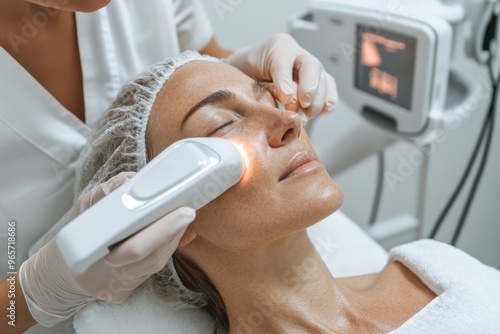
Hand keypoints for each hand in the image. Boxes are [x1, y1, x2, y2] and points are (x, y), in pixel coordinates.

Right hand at [19, 172, 195, 326]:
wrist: (63, 273)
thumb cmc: (74, 236)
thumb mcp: (84, 208)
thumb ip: (107, 194)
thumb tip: (132, 180)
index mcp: (92, 257)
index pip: (135, 248)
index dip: (162, 230)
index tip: (181, 212)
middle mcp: (109, 277)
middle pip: (152, 257)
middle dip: (173, 231)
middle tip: (188, 211)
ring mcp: (120, 287)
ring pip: (156, 263)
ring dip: (173, 238)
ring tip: (183, 216)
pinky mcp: (126, 291)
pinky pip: (152, 269)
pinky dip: (165, 248)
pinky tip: (174, 232)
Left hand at [225, 33, 337, 121]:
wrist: (252, 75)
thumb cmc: (248, 74)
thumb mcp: (247, 76)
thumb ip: (263, 84)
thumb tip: (289, 99)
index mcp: (278, 47)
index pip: (284, 61)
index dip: (286, 81)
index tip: (285, 99)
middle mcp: (297, 54)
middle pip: (312, 67)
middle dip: (309, 90)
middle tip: (300, 109)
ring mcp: (310, 67)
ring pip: (323, 80)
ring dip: (316, 103)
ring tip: (303, 118)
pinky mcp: (318, 81)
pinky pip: (329, 88)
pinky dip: (328, 101)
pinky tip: (322, 112)